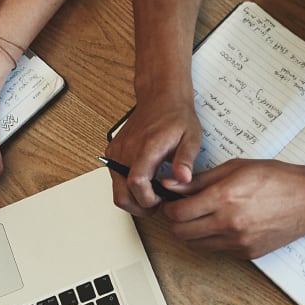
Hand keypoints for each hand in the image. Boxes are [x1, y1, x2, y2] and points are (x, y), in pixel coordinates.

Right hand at [105, 95, 201, 212]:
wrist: (160, 97)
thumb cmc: (176, 116)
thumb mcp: (191, 137)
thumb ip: (186, 159)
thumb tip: (183, 178)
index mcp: (147, 147)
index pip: (137, 183)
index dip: (148, 200)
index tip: (161, 199)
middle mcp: (127, 150)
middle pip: (121, 194)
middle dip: (138, 207)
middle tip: (156, 203)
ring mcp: (117, 151)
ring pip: (117, 189)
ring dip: (133, 198)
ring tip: (153, 192)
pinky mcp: (113, 151)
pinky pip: (115, 178)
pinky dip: (127, 186)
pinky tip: (145, 180)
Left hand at [162, 159, 304, 258]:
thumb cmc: (275, 178)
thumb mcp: (234, 169)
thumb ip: (199, 180)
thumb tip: (170, 184)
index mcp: (223, 199)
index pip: (178, 213)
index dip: (169, 207)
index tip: (172, 201)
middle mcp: (229, 224)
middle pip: (182, 233)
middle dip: (176, 222)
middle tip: (183, 210)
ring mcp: (239, 242)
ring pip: (197, 245)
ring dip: (192, 233)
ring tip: (200, 217)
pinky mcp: (248, 253)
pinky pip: (217, 250)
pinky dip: (212, 239)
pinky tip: (221, 224)